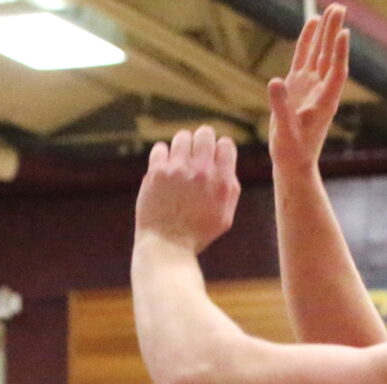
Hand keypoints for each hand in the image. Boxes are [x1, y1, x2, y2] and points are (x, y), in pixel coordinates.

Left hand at [135, 125, 239, 253]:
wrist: (167, 247)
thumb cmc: (197, 234)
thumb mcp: (225, 216)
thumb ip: (229, 187)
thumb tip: (225, 162)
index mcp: (223, 181)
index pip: (226, 143)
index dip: (218, 150)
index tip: (211, 160)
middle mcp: (202, 172)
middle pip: (205, 133)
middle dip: (201, 142)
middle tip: (194, 157)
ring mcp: (178, 170)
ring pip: (182, 137)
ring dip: (181, 147)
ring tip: (179, 163)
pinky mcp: (157, 172)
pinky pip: (160, 148)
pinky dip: (162, 156)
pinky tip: (164, 169)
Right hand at [268, 4, 348, 173]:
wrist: (293, 162)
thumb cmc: (292, 152)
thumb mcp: (285, 131)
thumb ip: (281, 107)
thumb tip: (275, 81)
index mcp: (324, 102)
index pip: (335, 73)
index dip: (339, 53)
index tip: (344, 32)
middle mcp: (320, 90)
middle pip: (329, 56)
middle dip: (333, 32)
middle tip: (339, 8)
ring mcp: (309, 86)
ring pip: (318, 53)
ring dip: (324, 32)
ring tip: (331, 10)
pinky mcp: (298, 86)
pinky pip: (303, 59)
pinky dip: (308, 41)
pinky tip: (311, 24)